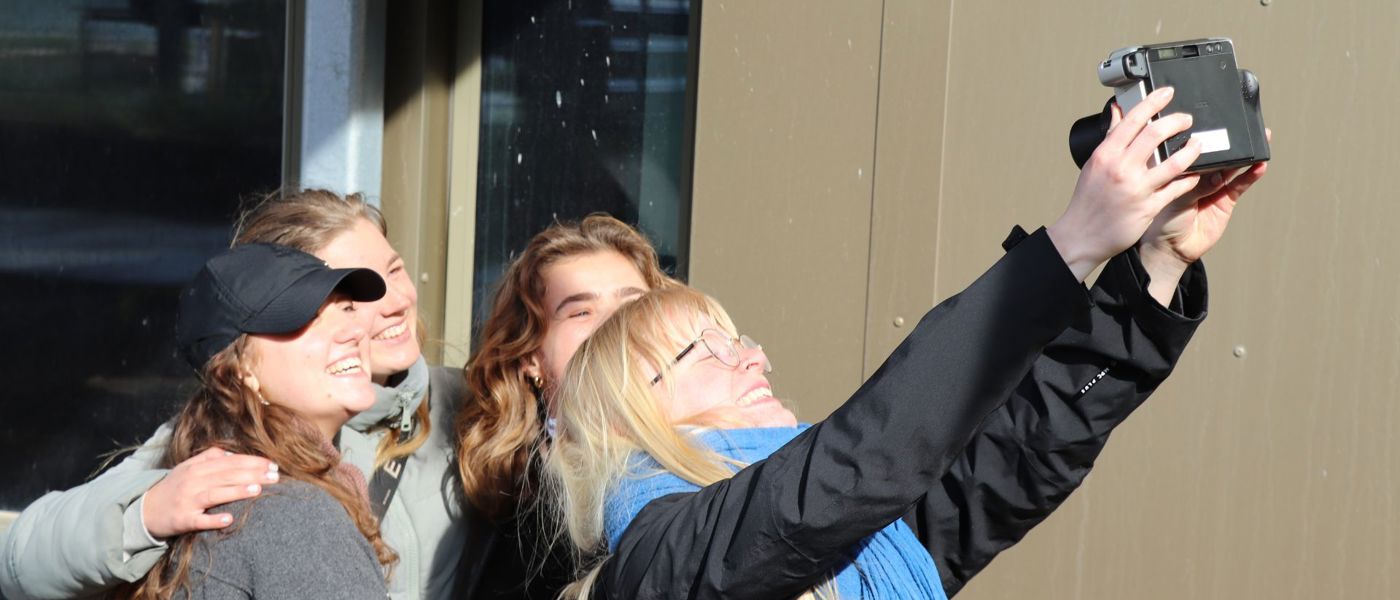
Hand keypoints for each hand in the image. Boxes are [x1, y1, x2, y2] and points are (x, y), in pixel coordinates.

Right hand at [141, 447, 278, 538]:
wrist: (144, 510)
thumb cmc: (174, 487)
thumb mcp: (188, 468)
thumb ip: (209, 458)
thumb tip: (232, 453)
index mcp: (197, 467)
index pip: (229, 462)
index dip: (252, 462)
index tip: (272, 464)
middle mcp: (192, 481)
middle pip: (226, 475)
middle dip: (252, 474)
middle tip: (275, 476)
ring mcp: (187, 501)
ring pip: (214, 494)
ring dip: (236, 491)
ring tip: (258, 490)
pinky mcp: (182, 520)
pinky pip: (199, 520)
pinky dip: (213, 520)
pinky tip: (229, 519)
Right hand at [1048, 86, 1203, 281]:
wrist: (1082, 235)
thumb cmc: (1088, 201)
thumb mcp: (1095, 164)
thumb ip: (1111, 138)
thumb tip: (1118, 111)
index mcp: (1106, 155)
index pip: (1132, 120)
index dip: (1153, 102)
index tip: (1167, 92)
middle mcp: (1121, 169)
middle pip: (1155, 134)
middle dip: (1177, 121)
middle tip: (1186, 119)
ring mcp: (1137, 189)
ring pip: (1173, 162)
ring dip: (1191, 149)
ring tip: (1197, 143)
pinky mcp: (1149, 207)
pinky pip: (1177, 188)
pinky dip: (1189, 178)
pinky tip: (1195, 173)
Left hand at [1139, 129, 1271, 303]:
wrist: (1170, 249)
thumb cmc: (1160, 219)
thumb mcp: (1168, 196)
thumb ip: (1188, 183)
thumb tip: (1208, 170)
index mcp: (1177, 167)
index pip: (1190, 144)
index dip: (1199, 131)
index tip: (1209, 114)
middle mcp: (1196, 172)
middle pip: (1215, 151)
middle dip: (1228, 138)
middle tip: (1241, 121)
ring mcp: (1213, 184)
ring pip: (1232, 165)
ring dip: (1246, 152)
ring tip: (1260, 137)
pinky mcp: (1226, 199)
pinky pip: (1241, 184)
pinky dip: (1251, 175)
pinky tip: (1260, 165)